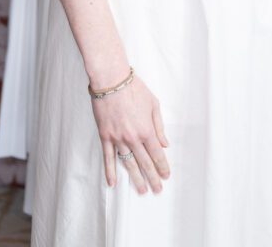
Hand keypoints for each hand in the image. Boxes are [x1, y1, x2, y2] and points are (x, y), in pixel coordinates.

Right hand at [91, 72, 170, 193]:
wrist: (111, 81)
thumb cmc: (134, 89)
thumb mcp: (153, 104)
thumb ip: (159, 126)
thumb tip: (164, 143)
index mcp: (146, 129)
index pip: (157, 153)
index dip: (162, 166)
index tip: (166, 176)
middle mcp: (133, 137)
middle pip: (144, 162)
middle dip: (152, 177)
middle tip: (157, 190)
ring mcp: (118, 138)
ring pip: (128, 163)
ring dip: (135, 178)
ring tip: (141, 191)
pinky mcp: (105, 136)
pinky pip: (108, 157)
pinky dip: (110, 171)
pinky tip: (112, 183)